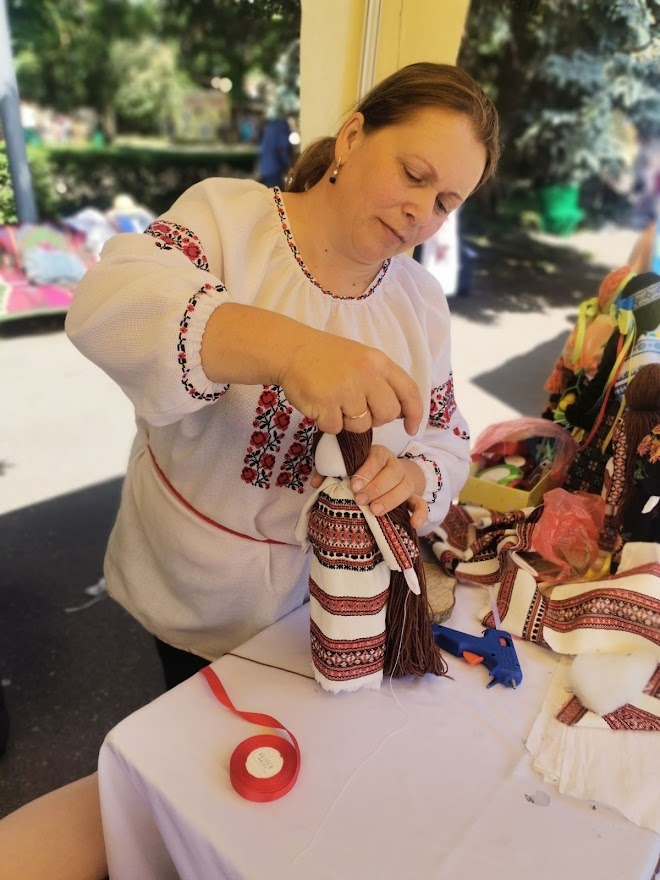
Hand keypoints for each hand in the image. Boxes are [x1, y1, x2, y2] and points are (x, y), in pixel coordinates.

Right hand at [278, 327, 422, 435]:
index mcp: (378, 362)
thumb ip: (382, 381)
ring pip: (362, 426)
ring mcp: (345, 389)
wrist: (291, 350)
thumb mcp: (362, 359)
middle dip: (376, 419)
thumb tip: (401, 412)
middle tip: (358, 410)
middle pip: (388, 414)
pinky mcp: (325, 404)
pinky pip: (336, 429)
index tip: (413, 428)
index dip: (415, 413)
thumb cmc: (328, 357)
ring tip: (335, 402)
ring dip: (349, 421)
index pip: (408, 391)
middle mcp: (366, 374)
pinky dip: (328, 423)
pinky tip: (321, 405)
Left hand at [312, 445, 428, 530]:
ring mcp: (406, 482)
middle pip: (393, 473)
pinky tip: (413, 524)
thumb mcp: (348, 468)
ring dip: (390, 500)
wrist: (389, 476)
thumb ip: (330, 472)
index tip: (353, 485)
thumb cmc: (362, 473)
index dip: (366, 471)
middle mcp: (395, 466)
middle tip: (361, 500)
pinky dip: (420, 514)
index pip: (376, 458)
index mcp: (378, 455)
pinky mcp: (414, 497)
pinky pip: (421, 504)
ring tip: (375, 511)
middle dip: (376, 487)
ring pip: (405, 487)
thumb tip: (315, 483)